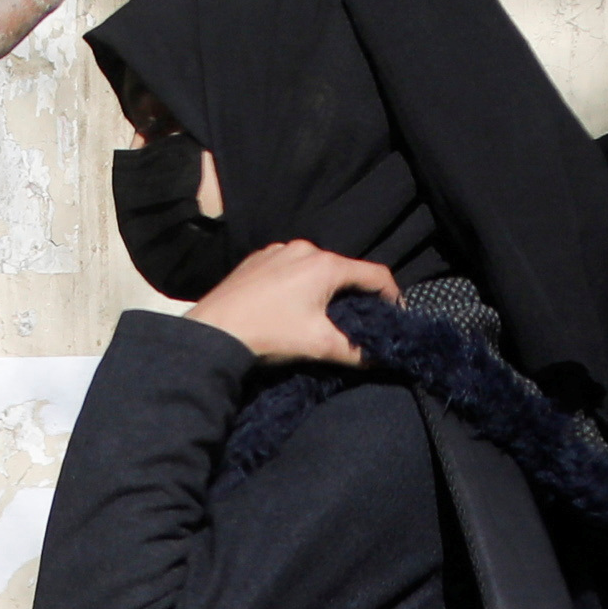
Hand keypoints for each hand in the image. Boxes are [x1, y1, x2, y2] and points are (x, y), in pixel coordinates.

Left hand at [187, 240, 398, 366]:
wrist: (213, 333)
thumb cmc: (269, 334)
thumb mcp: (318, 345)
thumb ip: (356, 351)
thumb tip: (380, 359)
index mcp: (325, 265)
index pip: (374, 274)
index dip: (391, 295)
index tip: (394, 314)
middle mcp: (304, 249)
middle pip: (343, 270)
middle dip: (354, 294)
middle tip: (358, 319)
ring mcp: (277, 251)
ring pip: (315, 268)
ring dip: (325, 288)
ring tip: (322, 315)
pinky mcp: (257, 259)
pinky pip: (289, 268)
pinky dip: (298, 284)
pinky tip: (289, 306)